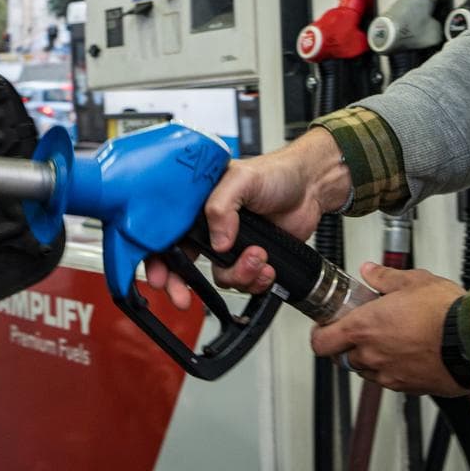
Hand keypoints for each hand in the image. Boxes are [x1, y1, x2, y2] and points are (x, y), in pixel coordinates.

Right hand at [145, 128, 349, 308]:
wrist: (310, 187)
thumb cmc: (276, 172)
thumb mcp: (242, 178)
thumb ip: (221, 206)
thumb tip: (217, 241)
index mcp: (198, 204)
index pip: (167, 234)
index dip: (159, 259)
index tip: (160, 278)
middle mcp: (210, 227)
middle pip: (185, 264)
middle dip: (183, 284)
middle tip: (184, 297)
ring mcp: (231, 245)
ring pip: (220, 276)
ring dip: (240, 273)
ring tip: (259, 255)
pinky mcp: (251, 258)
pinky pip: (244, 282)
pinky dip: (257, 279)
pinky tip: (268, 265)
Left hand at [311, 262, 467, 396]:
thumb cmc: (445, 313)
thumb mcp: (413, 281)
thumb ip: (384, 277)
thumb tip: (369, 271)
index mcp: (363, 328)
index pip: (321, 342)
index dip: (320, 334)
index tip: (326, 327)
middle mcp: (372, 355)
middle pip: (343, 358)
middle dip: (349, 346)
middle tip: (363, 330)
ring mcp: (390, 375)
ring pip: (367, 371)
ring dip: (372, 359)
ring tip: (392, 340)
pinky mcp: (410, 388)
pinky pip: (392, 381)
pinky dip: (395, 370)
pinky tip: (411, 353)